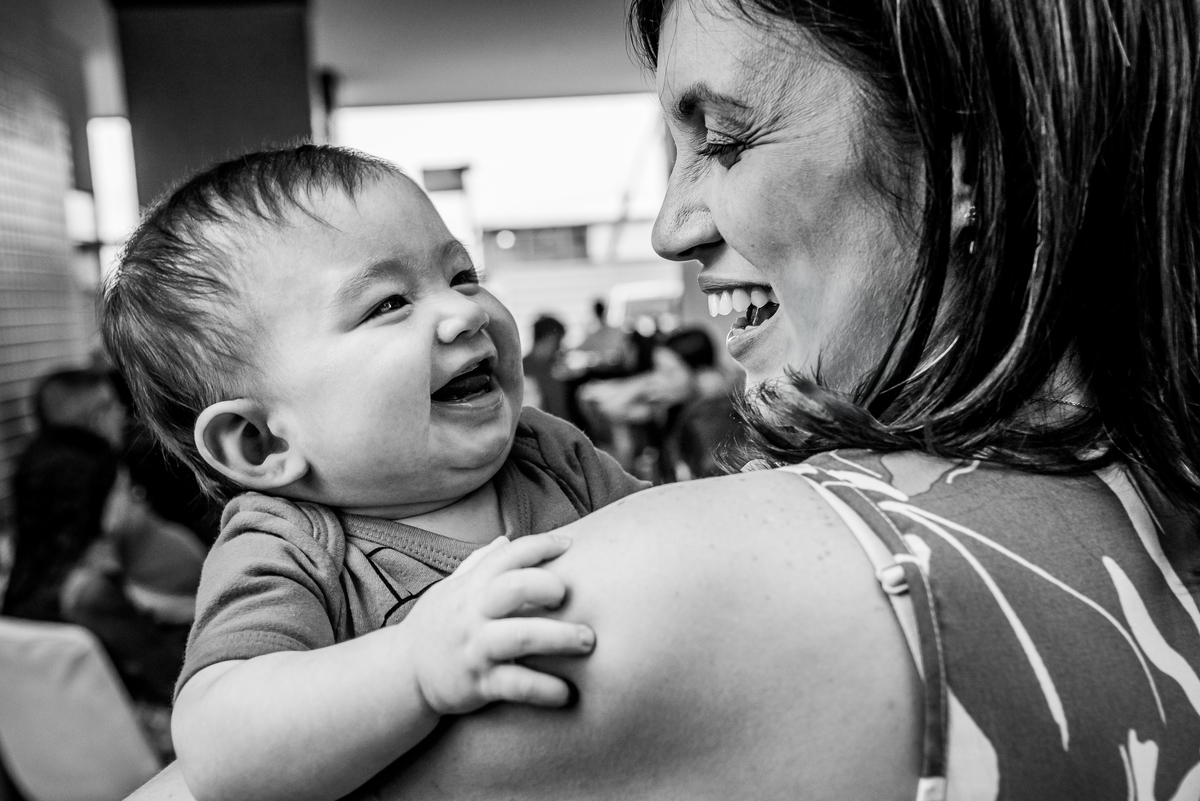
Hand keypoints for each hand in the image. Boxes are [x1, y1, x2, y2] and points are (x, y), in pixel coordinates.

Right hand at [402, 533, 593, 714]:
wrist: (402, 673)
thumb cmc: (436, 626)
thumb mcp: (450, 591)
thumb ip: (478, 565)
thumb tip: (505, 540)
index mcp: (470, 587)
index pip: (507, 555)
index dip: (540, 545)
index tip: (569, 545)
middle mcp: (472, 613)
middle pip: (513, 588)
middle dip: (549, 588)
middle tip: (571, 598)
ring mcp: (475, 648)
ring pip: (521, 637)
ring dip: (559, 638)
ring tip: (587, 641)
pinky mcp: (478, 683)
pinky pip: (516, 684)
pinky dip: (544, 689)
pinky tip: (567, 693)